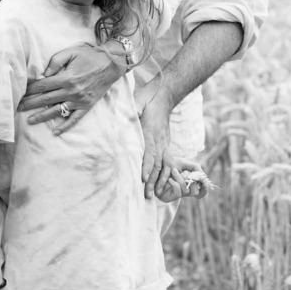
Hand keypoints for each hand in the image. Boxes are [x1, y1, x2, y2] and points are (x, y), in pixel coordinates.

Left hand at [21, 42, 123, 133]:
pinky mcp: (87, 106)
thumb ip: (55, 61)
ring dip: (42, 116)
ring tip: (29, 121)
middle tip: (17, 107)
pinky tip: (55, 132)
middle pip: (46, 99)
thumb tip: (43, 74)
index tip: (20, 92)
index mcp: (66, 78)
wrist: (112, 63)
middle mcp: (71, 91)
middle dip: (30, 104)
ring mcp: (79, 101)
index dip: (30, 90)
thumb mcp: (71, 51)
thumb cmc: (90, 55)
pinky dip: (65, 126)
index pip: (43, 86)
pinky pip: (74, 119)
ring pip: (56, 111)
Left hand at [139, 83, 175, 198]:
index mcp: (151, 130)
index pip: (149, 150)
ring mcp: (163, 142)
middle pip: (156, 162)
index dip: (146, 165)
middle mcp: (159, 139)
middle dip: (152, 179)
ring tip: (153, 195)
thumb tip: (124, 115)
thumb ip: (132, 109)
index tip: (143, 178)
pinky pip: (166, 161)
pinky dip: (164, 175)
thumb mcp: (137, 99)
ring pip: (162, 164)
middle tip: (147, 194)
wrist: (164, 95)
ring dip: (158, 180)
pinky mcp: (165, 144)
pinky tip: (161, 185)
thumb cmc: (147, 97)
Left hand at [149, 146, 209, 201]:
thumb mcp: (185, 163)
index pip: (202, 192)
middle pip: (196, 192)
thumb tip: (203, 177)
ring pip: (186, 190)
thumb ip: (196, 168)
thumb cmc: (171, 162)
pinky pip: (178, 192)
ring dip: (180, 179)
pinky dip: (175, 183)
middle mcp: (185, 191)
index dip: (205, 190)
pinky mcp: (169, 197)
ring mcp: (177, 194)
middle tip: (186, 173)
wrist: (156, 162)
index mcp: (190, 184)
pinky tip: (169, 179)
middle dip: (192, 181)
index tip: (204, 182)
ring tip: (173, 171)